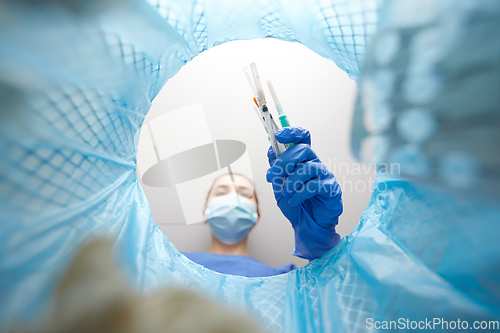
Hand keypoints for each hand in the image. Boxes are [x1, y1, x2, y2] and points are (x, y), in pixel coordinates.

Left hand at [266, 127, 342, 259]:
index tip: (278, 135)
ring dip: (291, 182)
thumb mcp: (279, 184)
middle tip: (273, 176)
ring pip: (307, 168)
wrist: (305, 225)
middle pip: (303, 150)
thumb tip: (271, 149)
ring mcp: (324, 175)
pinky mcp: (331, 189)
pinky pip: (314, 185)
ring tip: (286, 194)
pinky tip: (294, 201)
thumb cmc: (295, 202)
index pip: (302, 137)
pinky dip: (299, 194)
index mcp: (303, 159)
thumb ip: (275, 167)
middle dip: (284, 162)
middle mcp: (315, 163)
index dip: (292, 132)